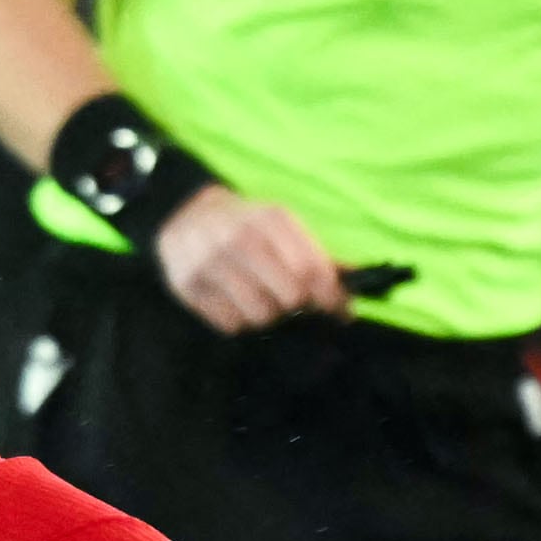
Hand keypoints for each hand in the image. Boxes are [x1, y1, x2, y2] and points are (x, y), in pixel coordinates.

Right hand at [151, 185, 345, 332]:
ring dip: (268, 314)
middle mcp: (238, 239)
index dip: (331, 297)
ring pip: (260, 316)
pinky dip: (239, 320)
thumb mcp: (280, 225)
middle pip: (289, 297)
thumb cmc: (245, 224)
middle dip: (298, 304)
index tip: (340, 311)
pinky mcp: (187, 287)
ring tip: (261, 298)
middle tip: (293, 301)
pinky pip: (231, 325)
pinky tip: (236, 301)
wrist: (186, 215)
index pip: (310, 269)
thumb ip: (316, 253)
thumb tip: (355, 281)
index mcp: (268, 220)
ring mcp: (209, 263)